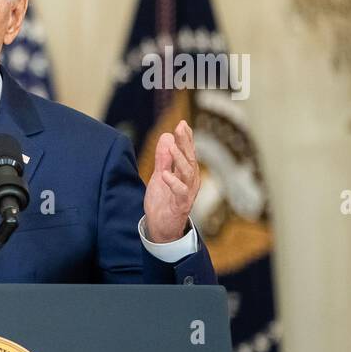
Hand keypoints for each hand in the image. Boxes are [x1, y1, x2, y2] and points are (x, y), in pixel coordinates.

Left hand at [143, 120, 200, 242]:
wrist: (162, 227)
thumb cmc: (163, 201)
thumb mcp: (160, 176)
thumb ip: (163, 159)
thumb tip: (166, 136)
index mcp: (186, 173)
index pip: (187, 152)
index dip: (186, 138)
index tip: (182, 124)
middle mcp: (190, 181)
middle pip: (190, 159)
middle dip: (185, 143)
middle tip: (180, 128)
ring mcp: (187, 193)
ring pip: (187, 173)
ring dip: (180, 159)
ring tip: (172, 147)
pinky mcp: (181, 205)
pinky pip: (179, 192)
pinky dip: (173, 182)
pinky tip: (164, 174)